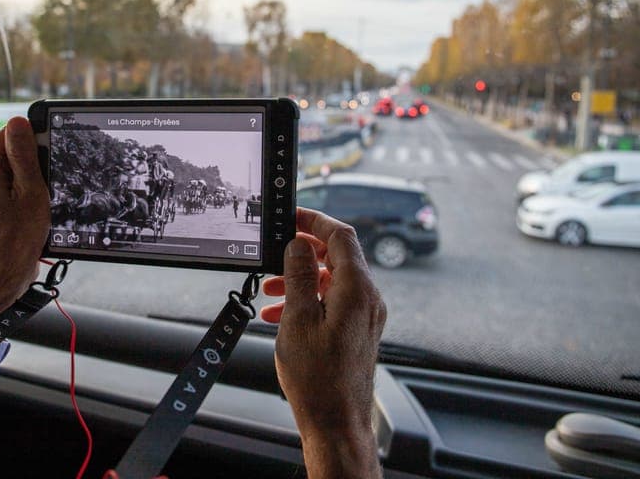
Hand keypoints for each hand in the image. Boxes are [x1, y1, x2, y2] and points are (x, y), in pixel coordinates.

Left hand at [0, 117, 49, 326]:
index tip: (48, 164)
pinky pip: (12, 182)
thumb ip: (24, 154)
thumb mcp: (30, 192)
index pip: (13, 132)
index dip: (36, 144)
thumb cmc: (15, 240)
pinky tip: (32, 208)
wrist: (0, 276)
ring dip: (32, 180)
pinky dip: (26, 191)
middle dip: (35, 164)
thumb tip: (19, 121)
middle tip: (43, 188)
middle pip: (14, 149)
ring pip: (16, 167)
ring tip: (35, 202)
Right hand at [260, 208, 385, 478]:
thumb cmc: (318, 379)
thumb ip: (300, 276)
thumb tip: (299, 244)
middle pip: (338, 256)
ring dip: (302, 278)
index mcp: (357, 289)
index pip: (341, 236)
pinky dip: (309, 300)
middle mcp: (368, 299)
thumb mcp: (298, 320)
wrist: (337, 423)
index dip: (316, 221)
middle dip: (304, 252)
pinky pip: (334, 302)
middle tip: (276, 254)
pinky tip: (281, 314)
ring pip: (333, 280)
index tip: (292, 217)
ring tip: (271, 289)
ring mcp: (365, 316)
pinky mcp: (358, 331)